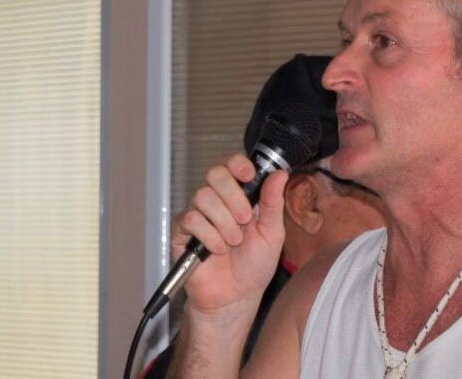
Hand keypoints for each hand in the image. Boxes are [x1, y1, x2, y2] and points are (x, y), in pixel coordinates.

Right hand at [171, 153, 288, 313]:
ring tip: (233, 242)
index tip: (249, 176)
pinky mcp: (182, 232)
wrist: (236, 297)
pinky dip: (209, 236)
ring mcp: (198, 214)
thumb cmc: (254, 266)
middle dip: (233, 197)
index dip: (238, 164)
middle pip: (215, 173)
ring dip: (223, 222)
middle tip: (245, 219)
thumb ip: (273, 203)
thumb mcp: (272, 234)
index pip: (232, 164)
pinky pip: (191, 220)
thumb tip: (279, 174)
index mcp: (239, 196)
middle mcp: (217, 201)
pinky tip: (217, 250)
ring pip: (203, 196)